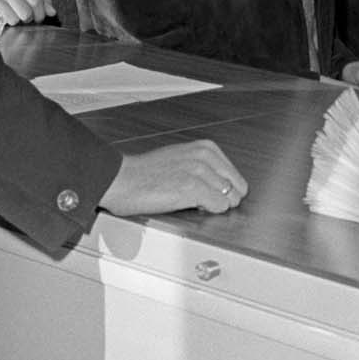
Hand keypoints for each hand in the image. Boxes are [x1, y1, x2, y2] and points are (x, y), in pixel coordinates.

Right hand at [0, 0, 54, 25]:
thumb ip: (41, 0)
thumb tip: (52, 12)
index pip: (36, 1)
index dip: (40, 14)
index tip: (38, 19)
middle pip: (26, 13)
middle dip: (28, 20)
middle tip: (25, 20)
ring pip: (14, 19)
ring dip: (16, 23)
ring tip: (13, 19)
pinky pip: (0, 21)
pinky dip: (4, 24)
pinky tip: (2, 19)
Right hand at [99, 138, 247, 216]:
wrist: (121, 179)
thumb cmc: (146, 173)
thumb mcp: (183, 158)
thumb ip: (205, 167)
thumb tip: (224, 185)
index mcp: (206, 148)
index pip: (236, 177)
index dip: (222, 190)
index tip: (206, 192)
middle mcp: (205, 156)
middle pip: (237, 189)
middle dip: (223, 199)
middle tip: (200, 199)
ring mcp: (200, 172)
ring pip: (230, 200)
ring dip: (212, 206)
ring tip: (190, 201)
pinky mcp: (193, 188)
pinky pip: (219, 207)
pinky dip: (207, 211)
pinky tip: (188, 205)